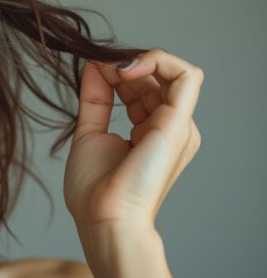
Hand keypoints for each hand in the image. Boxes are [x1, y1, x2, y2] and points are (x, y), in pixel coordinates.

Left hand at [64, 48, 203, 228]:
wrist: (104, 217)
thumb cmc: (95, 190)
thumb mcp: (90, 132)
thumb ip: (96, 98)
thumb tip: (95, 65)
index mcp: (151, 132)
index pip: (142, 87)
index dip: (117, 71)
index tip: (92, 69)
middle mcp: (169, 128)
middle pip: (155, 77)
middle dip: (124, 64)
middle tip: (97, 66)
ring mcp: (178, 126)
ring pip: (174, 71)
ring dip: (138, 60)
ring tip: (111, 69)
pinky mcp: (179, 124)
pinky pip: (186, 75)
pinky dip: (157, 61)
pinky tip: (126, 69)